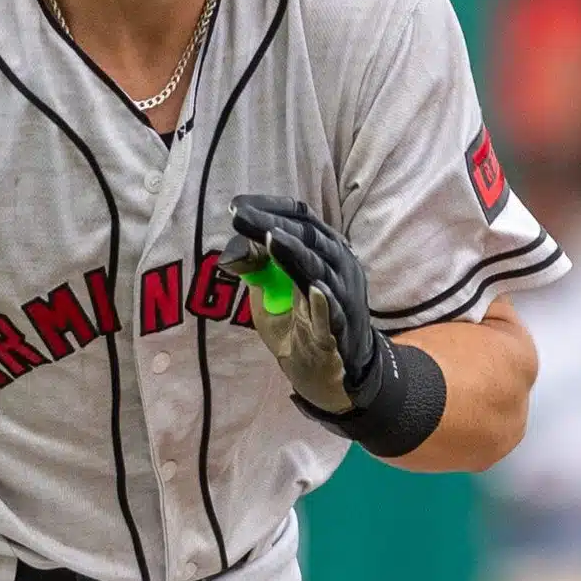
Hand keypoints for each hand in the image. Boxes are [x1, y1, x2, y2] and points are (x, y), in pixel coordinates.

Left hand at [222, 194, 381, 415]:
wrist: (331, 374)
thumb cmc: (300, 324)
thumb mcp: (271, 294)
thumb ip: (258, 269)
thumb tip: (236, 243)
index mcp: (324, 252)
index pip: (301, 219)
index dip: (271, 209)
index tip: (238, 205)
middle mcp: (340, 267)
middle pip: (309, 238)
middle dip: (273, 225)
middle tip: (242, 216)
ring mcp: (343, 299)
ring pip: (321, 271)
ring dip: (296, 254)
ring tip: (272, 238)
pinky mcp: (340, 333)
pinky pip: (333, 316)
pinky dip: (323, 302)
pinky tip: (313, 288)